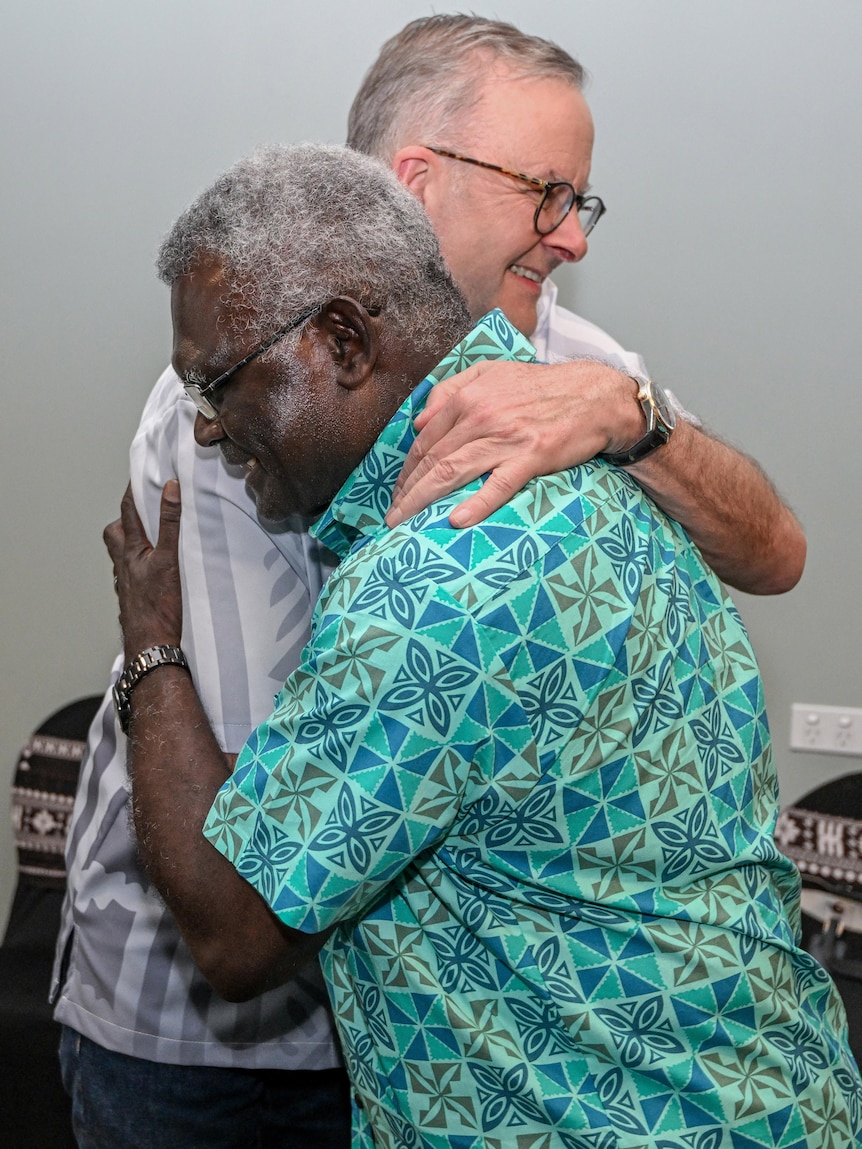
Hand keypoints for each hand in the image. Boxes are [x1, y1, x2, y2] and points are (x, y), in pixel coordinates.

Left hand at [103, 481, 182, 656]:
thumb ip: (170, 523)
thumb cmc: (159, 608)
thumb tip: (170, 489)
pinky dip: (139, 570)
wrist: (151, 647)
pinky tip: (152, 576)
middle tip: (141, 514)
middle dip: (124, 521)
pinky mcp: (133, 601)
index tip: (138, 477)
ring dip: (131, 547)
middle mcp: (124, 567)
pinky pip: (131, 578)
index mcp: (131, 552)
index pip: (127, 513)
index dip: (132, 492)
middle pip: (114, 535)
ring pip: (121, 558)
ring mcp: (127, 585)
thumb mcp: (170, 559)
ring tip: (150, 542)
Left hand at [386, 359, 641, 527]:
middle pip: (432, 459)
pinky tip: (457, 520)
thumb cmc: (541, 388)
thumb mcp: (491, 373)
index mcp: (468, 397)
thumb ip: (450, 390)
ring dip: (423, 500)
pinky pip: (498, 484)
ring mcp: (505, 438)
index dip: (406, 470)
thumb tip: (419, 421)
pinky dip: (477, 503)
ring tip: (406, 523)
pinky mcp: (531, 456)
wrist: (593, 396)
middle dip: (407, 491)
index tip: (396, 492)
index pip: (425, 440)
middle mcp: (480, 416)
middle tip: (392, 517)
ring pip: (452, 472)